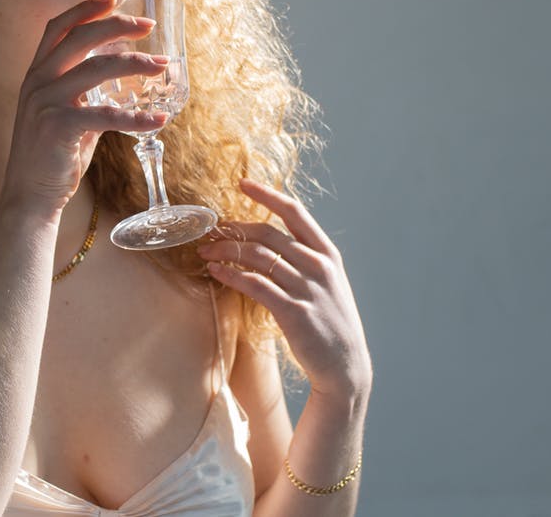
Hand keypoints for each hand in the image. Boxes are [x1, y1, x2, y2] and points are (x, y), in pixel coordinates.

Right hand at [0, 0, 170, 211]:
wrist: (29, 195)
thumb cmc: (51, 157)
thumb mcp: (64, 116)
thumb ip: (85, 97)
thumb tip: (121, 89)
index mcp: (36, 74)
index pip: (58, 27)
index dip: (86, 8)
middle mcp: (38, 81)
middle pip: (81, 37)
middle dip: (118, 25)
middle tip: (148, 25)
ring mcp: (47, 102)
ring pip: (98, 68)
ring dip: (136, 64)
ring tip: (163, 66)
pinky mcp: (60, 127)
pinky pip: (107, 115)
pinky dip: (137, 118)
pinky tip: (159, 120)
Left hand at [197, 178, 371, 399]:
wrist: (345, 367)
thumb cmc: (329, 324)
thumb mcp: (325, 284)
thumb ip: (303, 261)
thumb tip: (266, 243)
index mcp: (327, 254)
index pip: (295, 212)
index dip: (267, 195)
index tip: (243, 183)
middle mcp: (319, 266)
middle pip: (268, 233)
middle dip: (234, 229)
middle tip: (210, 232)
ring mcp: (308, 288)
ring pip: (258, 256)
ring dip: (226, 251)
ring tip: (205, 253)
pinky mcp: (294, 312)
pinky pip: (255, 285)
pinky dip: (231, 275)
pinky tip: (216, 272)